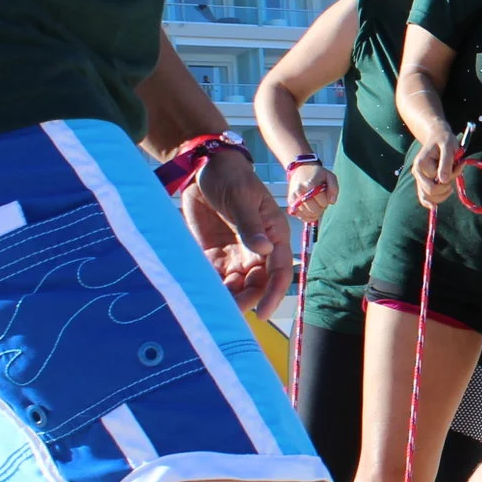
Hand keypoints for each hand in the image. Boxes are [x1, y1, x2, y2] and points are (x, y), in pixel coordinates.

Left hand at [180, 148, 290, 314]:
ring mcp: (236, 253)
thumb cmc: (231, 176)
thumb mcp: (241, 197)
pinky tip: (202, 292)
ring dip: (228, 297)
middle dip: (246, 299)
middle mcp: (258, 249)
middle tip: (229, 312)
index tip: (261, 312)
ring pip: (237, 285)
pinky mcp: (215, 255)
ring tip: (213, 306)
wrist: (204, 169)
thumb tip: (264, 250)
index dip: (273, 293)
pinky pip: (216, 277)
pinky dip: (210, 287)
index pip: (280, 270)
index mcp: (274, 234)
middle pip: (257, 283)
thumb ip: (250, 224)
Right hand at [286, 161, 336, 223]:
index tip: (324, 195)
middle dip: (321, 208)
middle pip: (315, 210)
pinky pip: (301, 217)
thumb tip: (332, 202)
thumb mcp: (330, 176)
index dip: (327, 201)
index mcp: (310, 185)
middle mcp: (299, 192)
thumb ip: (334, 188)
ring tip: (315, 203)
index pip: (323, 202)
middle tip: (320, 200)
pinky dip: (308, 216)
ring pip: (308, 215)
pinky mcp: (290, 203)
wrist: (301, 168)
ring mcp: (293, 198)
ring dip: (315, 212)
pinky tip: (311, 210)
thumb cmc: (316, 173)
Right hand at [411, 129, 460, 205]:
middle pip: (431, 191)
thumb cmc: (444, 140)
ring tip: (450, 184)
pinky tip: (434, 206)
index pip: (437, 179)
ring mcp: (419, 178)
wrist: (437, 135)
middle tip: (454, 173)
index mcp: (421, 164)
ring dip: (443, 193)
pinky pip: (424, 197)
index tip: (457, 164)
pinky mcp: (423, 181)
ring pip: (428, 197)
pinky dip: (431, 201)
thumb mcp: (448, 146)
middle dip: (447, 186)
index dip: (450, 175)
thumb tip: (443, 181)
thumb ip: (446, 163)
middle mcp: (417, 172)